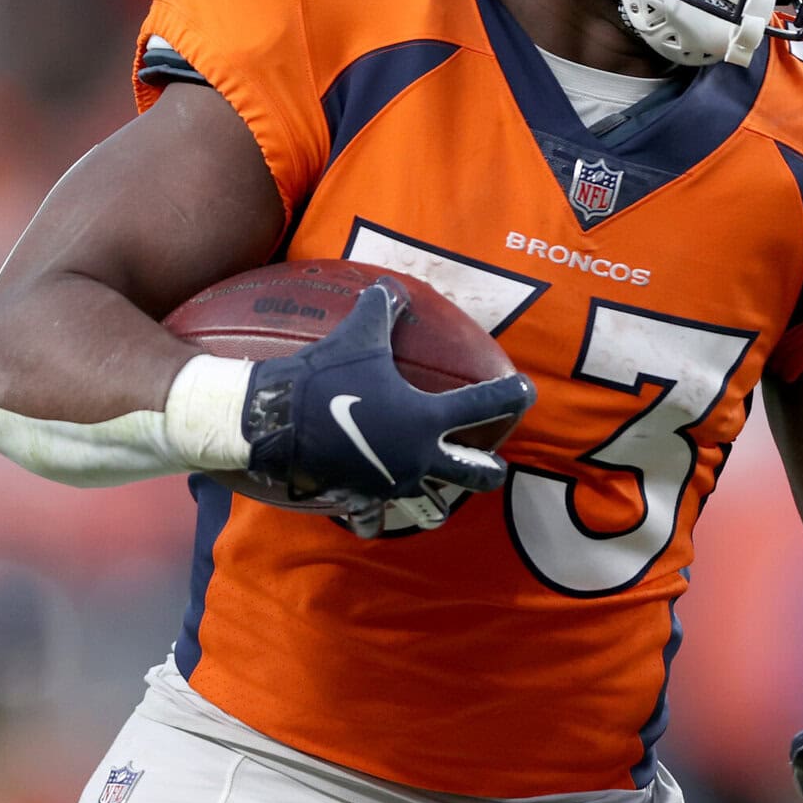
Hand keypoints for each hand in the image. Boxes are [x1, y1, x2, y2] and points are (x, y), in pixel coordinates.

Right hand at [241, 276, 535, 536]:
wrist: (276, 421)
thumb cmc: (325, 376)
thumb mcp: (357, 335)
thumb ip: (381, 309)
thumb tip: (391, 283)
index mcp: (427, 418)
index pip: (487, 404)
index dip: (513, 394)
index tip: (526, 390)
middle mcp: (419, 458)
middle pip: (478, 474)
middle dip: (491, 469)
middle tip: (494, 461)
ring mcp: (393, 485)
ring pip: (433, 510)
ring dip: (439, 503)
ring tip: (439, 495)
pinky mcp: (363, 501)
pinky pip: (376, 519)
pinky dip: (377, 517)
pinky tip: (374, 513)